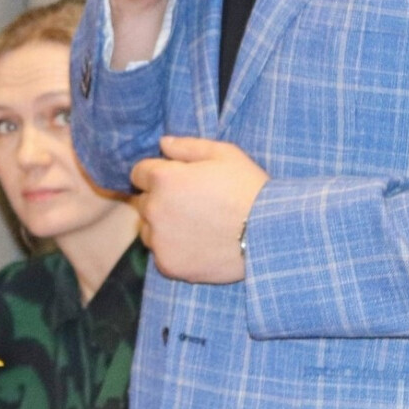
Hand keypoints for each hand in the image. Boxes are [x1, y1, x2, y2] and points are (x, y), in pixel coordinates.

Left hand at [130, 135, 267, 283]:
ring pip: (149, 231)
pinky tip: (199, 246)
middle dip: (159, 200)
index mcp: (163, 179)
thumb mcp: (224, 154)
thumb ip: (187, 146)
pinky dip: (174, 251)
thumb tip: (163, 143)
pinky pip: (162, 254)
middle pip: (142, 202)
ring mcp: (159, 240)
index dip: (158, 174)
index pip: (139, 173)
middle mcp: (153, 209)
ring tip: (196, 227)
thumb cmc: (249, 189)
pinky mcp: (168, 265)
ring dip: (163, 227)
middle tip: (191, 205)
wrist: (269, 235)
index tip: (178, 181)